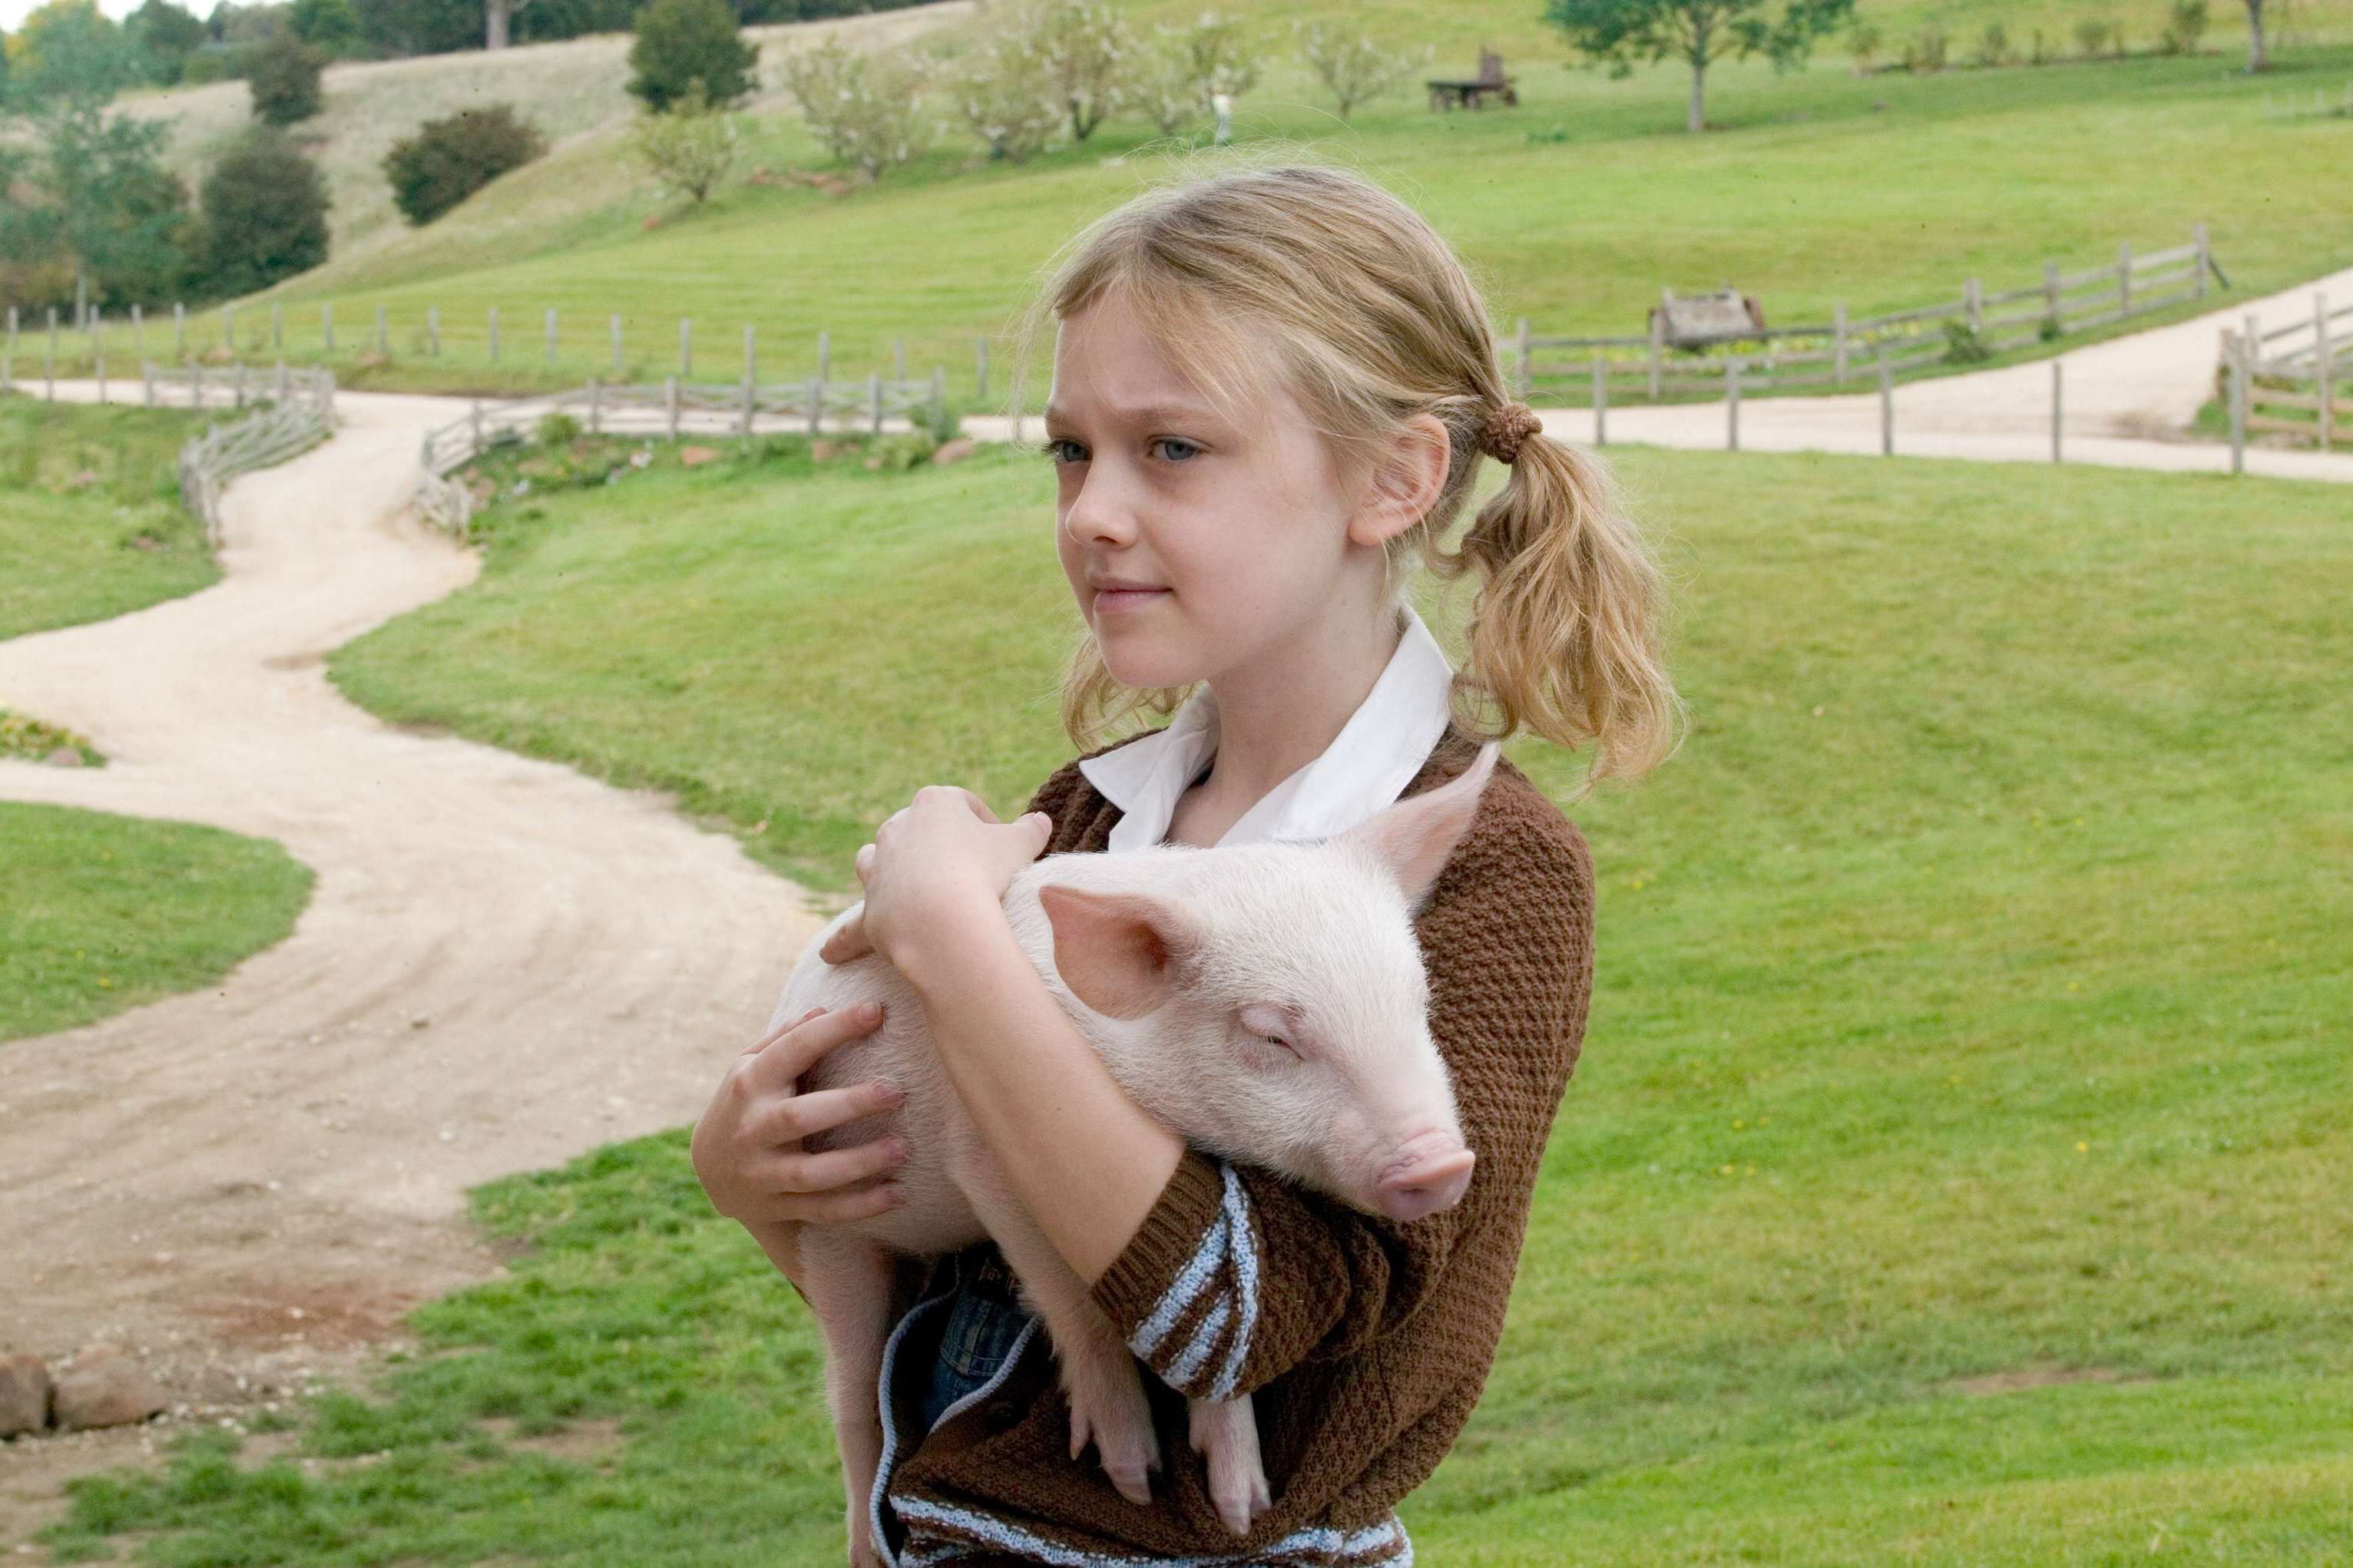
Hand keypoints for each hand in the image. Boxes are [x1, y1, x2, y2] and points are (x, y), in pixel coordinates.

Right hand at [690, 1003, 909, 1236]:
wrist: (710, 1169)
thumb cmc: (746, 1102)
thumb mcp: (750, 1065)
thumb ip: (785, 1039)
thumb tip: (823, 1009)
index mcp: (750, 1083)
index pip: (793, 1050)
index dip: (834, 1029)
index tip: (876, 1011)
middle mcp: (753, 1129)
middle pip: (799, 1118)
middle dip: (849, 1105)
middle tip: (896, 1091)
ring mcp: (763, 1173)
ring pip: (811, 1174)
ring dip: (858, 1163)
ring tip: (902, 1148)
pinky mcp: (778, 1206)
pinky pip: (821, 1210)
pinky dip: (860, 1207)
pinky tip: (897, 1194)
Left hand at [821, 787, 1051, 970]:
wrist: (942, 918)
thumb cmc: (984, 872)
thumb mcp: (1019, 845)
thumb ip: (1030, 831)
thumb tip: (1041, 822)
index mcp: (934, 803)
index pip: (963, 805)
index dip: (987, 826)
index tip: (1003, 850)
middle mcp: (897, 828)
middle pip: (917, 831)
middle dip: (939, 848)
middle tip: (970, 874)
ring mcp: (879, 868)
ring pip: (875, 861)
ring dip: (889, 871)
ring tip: (911, 891)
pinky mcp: (870, 907)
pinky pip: (853, 927)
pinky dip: (844, 940)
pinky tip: (831, 953)